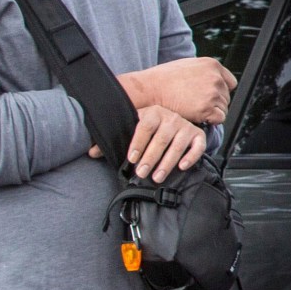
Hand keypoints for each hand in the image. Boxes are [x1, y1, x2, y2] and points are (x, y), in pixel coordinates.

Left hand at [89, 105, 206, 183]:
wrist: (173, 120)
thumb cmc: (148, 129)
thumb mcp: (131, 129)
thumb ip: (112, 140)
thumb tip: (91, 152)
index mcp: (153, 112)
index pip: (145, 126)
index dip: (138, 142)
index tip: (131, 159)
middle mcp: (171, 117)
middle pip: (161, 138)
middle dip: (151, 158)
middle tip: (141, 173)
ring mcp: (186, 126)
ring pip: (178, 145)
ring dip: (167, 162)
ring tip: (157, 177)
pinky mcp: (198, 135)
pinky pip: (198, 146)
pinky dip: (191, 156)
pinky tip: (182, 167)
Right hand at [120, 57, 235, 126]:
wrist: (150, 89)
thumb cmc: (164, 78)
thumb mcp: (188, 65)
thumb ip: (205, 71)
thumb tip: (215, 79)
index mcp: (212, 65)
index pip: (230, 83)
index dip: (221, 91)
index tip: (211, 97)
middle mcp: (216, 78)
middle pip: (226, 97)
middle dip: (215, 103)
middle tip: (196, 105)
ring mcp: (212, 93)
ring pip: (223, 109)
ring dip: (212, 112)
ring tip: (194, 109)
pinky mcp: (206, 108)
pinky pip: (219, 118)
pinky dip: (211, 120)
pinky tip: (198, 117)